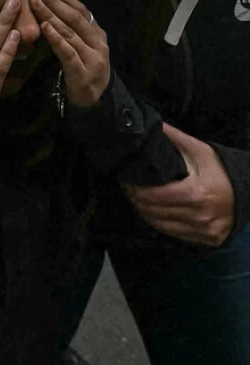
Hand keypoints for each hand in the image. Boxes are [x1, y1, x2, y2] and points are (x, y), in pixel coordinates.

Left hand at [31, 0, 109, 107]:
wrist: (94, 102)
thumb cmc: (83, 72)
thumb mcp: (82, 49)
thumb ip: (72, 31)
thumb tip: (53, 8)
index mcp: (98, 35)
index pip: (81, 10)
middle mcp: (98, 44)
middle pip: (74, 18)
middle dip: (54, 2)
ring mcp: (92, 58)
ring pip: (70, 33)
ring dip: (51, 16)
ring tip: (36, 3)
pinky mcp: (82, 73)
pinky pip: (67, 52)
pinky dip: (56, 39)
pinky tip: (45, 28)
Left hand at [123, 123, 234, 246]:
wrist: (248, 192)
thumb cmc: (221, 170)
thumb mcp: (199, 150)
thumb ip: (173, 138)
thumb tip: (152, 125)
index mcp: (196, 193)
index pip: (155, 196)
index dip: (136, 189)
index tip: (126, 180)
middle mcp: (199, 215)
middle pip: (154, 211)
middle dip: (136, 199)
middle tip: (128, 188)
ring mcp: (203, 230)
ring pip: (160, 225)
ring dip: (144, 212)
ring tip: (136, 198)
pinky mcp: (207, 240)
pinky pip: (173, 233)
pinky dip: (159, 222)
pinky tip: (152, 211)